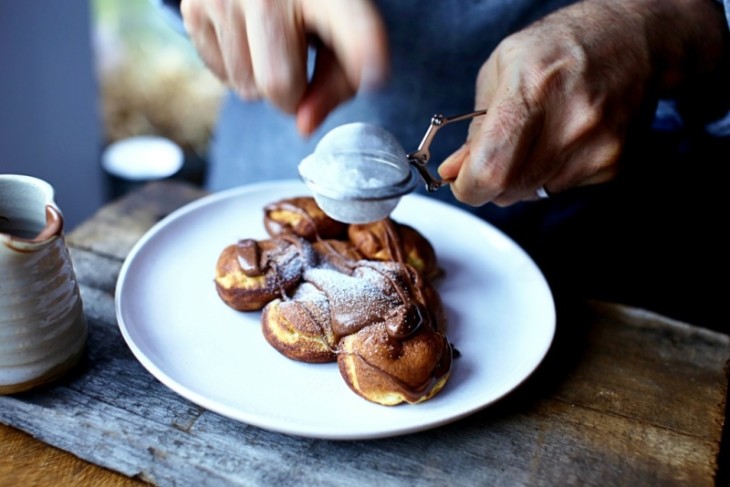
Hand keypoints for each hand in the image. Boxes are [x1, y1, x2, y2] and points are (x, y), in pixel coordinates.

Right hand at [180, 0, 388, 134]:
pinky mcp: (194, 8)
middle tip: (299, 67)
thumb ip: (339, 80)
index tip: (374, 72)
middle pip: (278, 85)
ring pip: (246, 89)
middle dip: (293, 96)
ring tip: (273, 42)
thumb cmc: (307, 1)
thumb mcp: (339, 25)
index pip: (351, 28)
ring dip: (263, 83)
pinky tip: (249, 39)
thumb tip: (304, 126)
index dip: (364, 55)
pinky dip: (238, 71)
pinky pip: (221, 76)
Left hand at [438, 0, 727, 205]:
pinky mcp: (614, 164)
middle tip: (499, 152)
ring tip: (539, 135)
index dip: (468, 186)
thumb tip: (453, 171)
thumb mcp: (501, 69)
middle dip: (491, 181)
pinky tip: (565, 139)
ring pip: (534, 193)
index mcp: (532, 90)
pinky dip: (552, 173)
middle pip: (509, 190)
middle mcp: (570, 123)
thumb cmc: (560, 48)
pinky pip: (563, 189)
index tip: (462, 180)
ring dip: (523, 177)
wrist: (635, 40)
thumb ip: (475, 127)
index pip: (491, 170)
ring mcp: (597, 147)